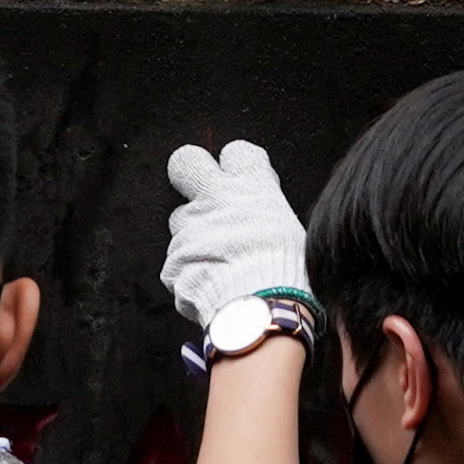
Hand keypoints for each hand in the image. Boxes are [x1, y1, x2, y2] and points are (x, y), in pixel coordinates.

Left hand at [157, 139, 311, 343]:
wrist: (258, 310)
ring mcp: (190, 228)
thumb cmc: (285, 275)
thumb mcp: (290, 232)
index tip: (240, 181)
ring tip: (217, 263)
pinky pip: (178, 264)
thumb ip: (264, 215)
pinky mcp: (174, 261)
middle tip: (202, 193)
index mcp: (250, 188)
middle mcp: (215, 199)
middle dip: (190, 173)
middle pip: (186, 162)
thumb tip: (261, 218)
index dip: (236, 166)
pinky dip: (190, 275)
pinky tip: (211, 288)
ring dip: (193, 237)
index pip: (236, 152)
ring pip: (181, 220)